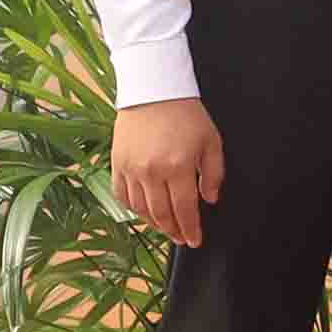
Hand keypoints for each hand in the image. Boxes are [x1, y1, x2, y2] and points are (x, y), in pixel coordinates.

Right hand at [109, 99, 222, 250]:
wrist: (154, 91)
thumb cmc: (186, 114)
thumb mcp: (211, 142)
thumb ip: (214, 174)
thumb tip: (210, 199)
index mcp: (178, 167)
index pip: (185, 210)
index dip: (191, 229)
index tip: (195, 240)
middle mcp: (151, 172)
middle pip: (162, 214)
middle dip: (174, 231)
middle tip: (182, 238)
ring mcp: (131, 169)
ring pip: (141, 209)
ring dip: (155, 223)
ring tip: (167, 227)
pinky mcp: (117, 164)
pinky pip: (123, 196)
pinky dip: (134, 208)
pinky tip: (145, 211)